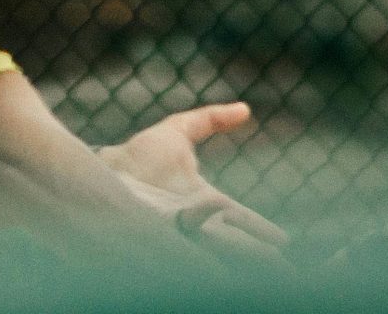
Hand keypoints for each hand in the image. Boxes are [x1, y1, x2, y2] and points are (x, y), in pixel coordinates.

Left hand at [98, 101, 289, 262]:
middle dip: (260, 260)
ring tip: (265, 277)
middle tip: (287, 274)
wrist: (100, 169)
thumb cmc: (136, 155)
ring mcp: (182, 236)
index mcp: (207, 203)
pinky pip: (188, 259)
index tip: (286, 245)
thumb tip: (245, 109)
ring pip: (218, 258)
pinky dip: (203, 266)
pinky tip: (219, 277)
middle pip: (238, 247)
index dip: (263, 233)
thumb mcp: (177, 131)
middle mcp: (198, 224)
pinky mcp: (163, 243)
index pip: (243, 222)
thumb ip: (209, 119)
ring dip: (238, 265)